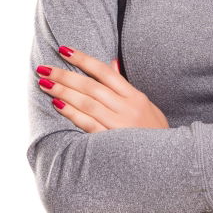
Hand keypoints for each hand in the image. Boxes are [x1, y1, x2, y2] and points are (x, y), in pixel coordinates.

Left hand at [35, 47, 169, 132]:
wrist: (168, 162)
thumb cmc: (154, 133)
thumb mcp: (146, 106)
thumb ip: (126, 87)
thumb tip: (111, 64)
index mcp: (135, 96)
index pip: (105, 71)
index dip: (83, 59)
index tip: (63, 50)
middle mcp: (127, 107)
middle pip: (91, 86)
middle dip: (65, 75)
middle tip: (44, 68)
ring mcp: (120, 124)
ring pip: (87, 103)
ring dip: (64, 92)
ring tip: (45, 83)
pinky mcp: (112, 142)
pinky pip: (89, 124)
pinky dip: (73, 113)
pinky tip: (58, 105)